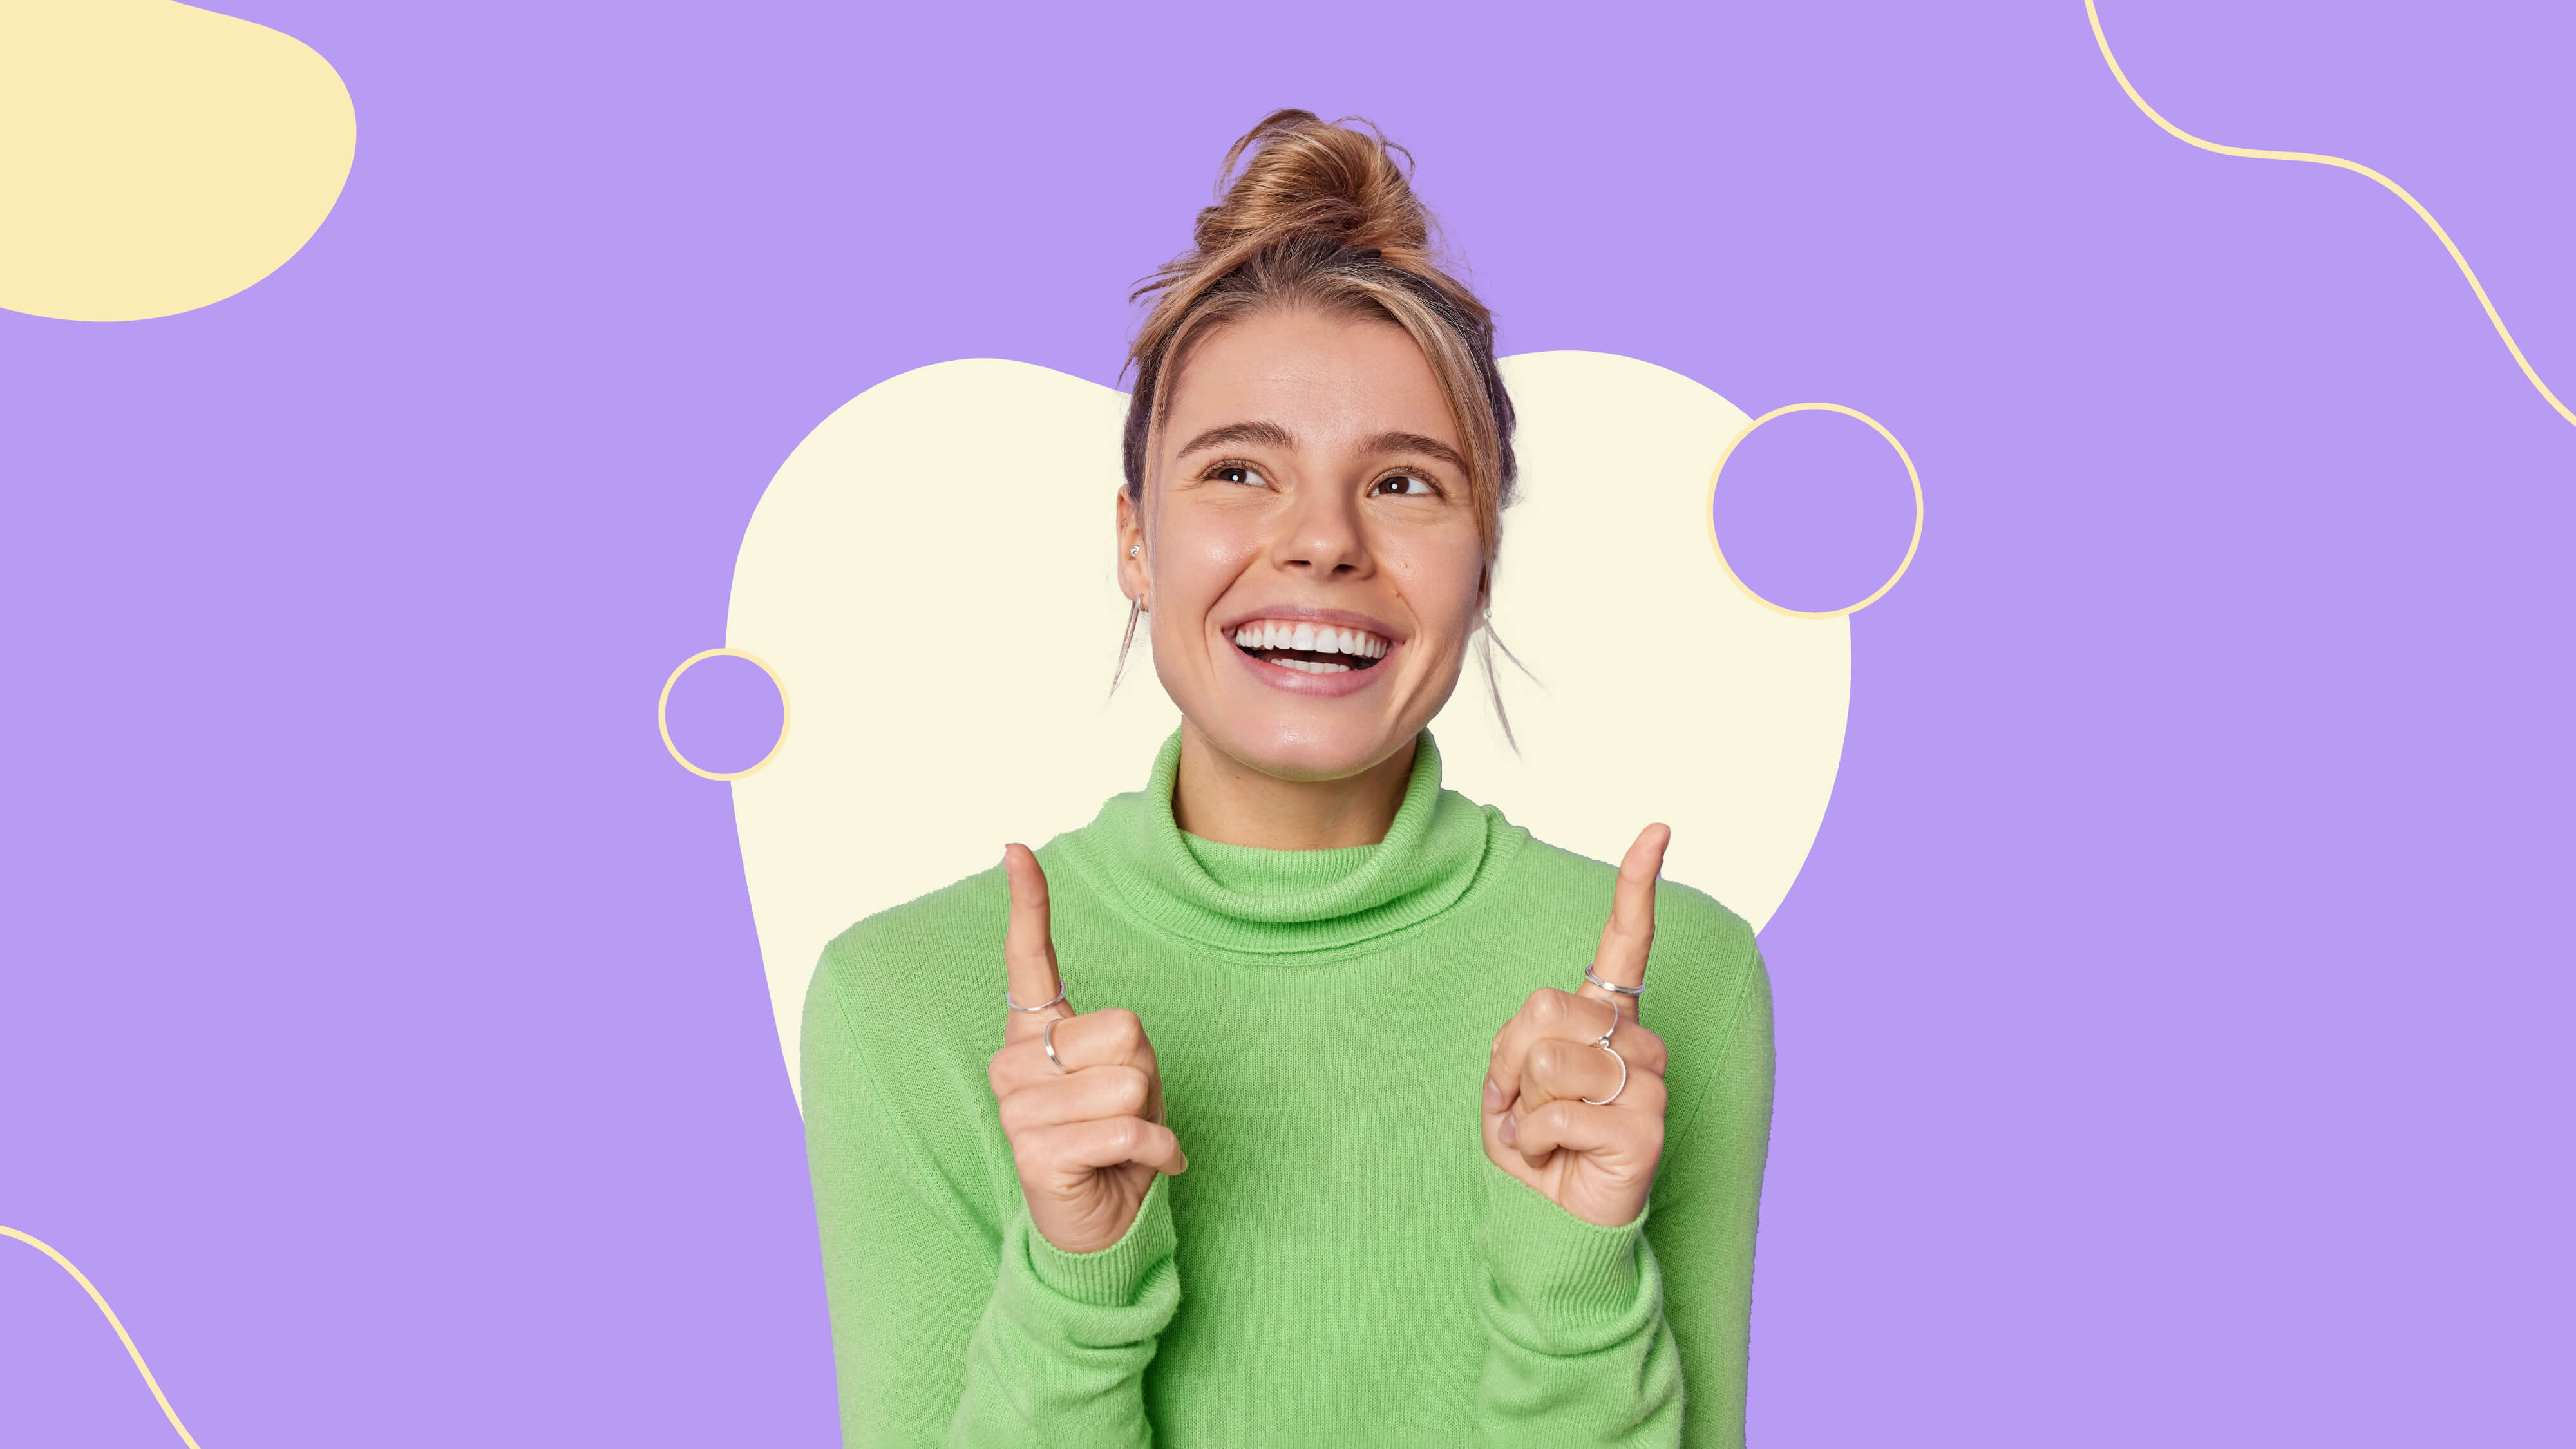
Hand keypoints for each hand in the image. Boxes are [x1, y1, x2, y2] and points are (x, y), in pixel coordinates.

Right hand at [987, 843, 1186, 1254]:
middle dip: (1149, 1073)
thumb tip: (1125, 1041)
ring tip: (1125, 1140)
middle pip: (1125, 1030)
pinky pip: (1126, 1129)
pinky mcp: (1035, 1152)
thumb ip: (1122, 1045)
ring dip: (1151, 1118)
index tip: (1015, 849)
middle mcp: (1014, 1062)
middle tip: (1127, 1111)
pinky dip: (1153, 1152)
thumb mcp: (1132, 1077)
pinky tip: (1135, 1169)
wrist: (1102, 1222)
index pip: (1028, 959)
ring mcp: (1017, 1107)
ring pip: (1130, 1082)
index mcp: (1035, 1034)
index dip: (1027, 903)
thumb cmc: (1118, 1138)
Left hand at [1482, 824, 1673, 1227]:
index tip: (1658, 830)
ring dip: (1520, 1108)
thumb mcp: (1507, 1085)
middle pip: (1545, 1010)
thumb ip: (1521, 1040)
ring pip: (1549, 1061)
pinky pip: (1559, 1112)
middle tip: (1522, 1107)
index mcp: (1605, 1022)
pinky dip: (1533, 1140)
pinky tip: (1552, 1159)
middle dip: (1509, 1063)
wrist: (1554, 1226)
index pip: (1624, 944)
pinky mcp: (1646, 1125)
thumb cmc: (1534, 1149)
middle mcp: (1637, 1043)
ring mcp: (1649, 1082)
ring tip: (1543, 1136)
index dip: (1636, 886)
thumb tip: (1545, 1035)